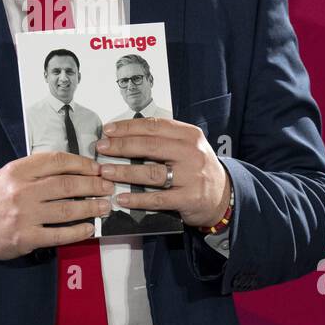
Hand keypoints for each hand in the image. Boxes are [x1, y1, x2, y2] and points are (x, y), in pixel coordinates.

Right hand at [0, 151, 114, 260]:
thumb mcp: (11, 174)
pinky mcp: (26, 238)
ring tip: (105, 207)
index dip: (82, 164)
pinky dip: (78, 231)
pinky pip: (59, 234)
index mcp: (19, 170)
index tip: (97, 168)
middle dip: (93, 185)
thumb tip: (75, 169)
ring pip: (66, 209)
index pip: (57, 161)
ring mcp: (25, 216)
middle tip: (108, 187)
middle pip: (67, 185)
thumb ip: (38, 169)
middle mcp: (22, 191)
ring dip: (91, 208)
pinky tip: (89, 228)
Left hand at [95, 116, 231, 228]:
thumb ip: (164, 139)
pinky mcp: (189, 198)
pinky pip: (158, 198)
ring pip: (151, 172)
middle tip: (101, 148)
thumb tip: (125, 135)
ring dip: (125, 172)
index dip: (128, 127)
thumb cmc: (197, 168)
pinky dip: (137, 199)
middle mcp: (191, 153)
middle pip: (150, 146)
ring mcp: (191, 176)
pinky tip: (122, 198)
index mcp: (189, 135)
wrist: (223, 195)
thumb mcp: (188, 146)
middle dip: (121, 146)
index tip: (108, 130)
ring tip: (105, 172)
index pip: (154, 126)